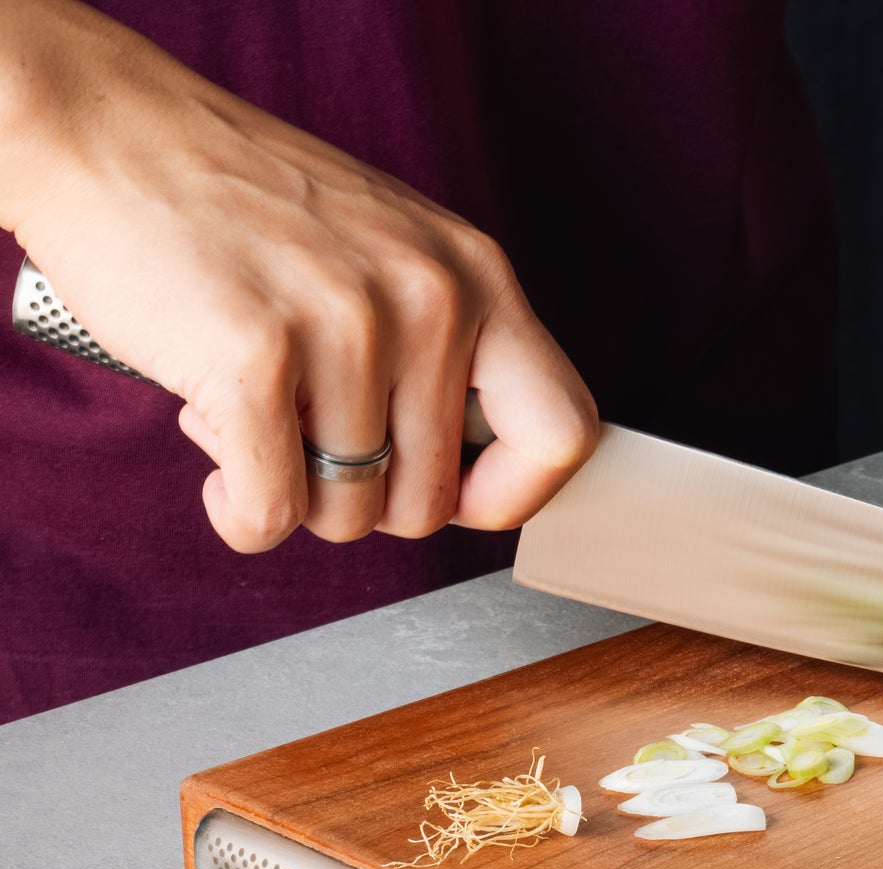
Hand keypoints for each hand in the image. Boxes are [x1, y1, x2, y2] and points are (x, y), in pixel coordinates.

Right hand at [0, 0, 597, 551]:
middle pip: (433, 501)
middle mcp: (429, 298)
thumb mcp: (393, 251)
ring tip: (255, 415)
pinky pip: (271, 513)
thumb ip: (449, 348)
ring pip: (349, 515)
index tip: (459, 494)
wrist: (110, 132)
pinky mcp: (253, 358)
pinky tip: (218, 458)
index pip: (564, 433)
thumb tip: (480, 479)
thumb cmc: (248, 206)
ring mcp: (346, 327)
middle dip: (367, 500)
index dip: (513, 493)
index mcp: (478, 276)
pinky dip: (239, 512)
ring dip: (293, 493)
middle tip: (314, 444)